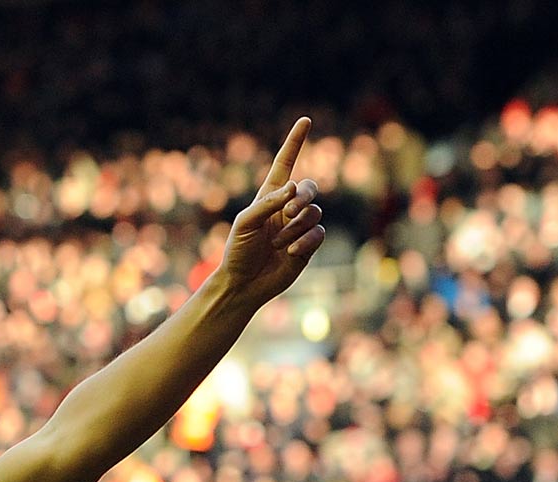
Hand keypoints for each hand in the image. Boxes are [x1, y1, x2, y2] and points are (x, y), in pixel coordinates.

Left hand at [217, 118, 325, 309]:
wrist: (244, 284)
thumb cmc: (238, 252)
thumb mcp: (245, 223)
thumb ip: (268, 203)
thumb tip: (293, 188)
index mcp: (269, 196)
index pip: (285, 163)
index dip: (295, 142)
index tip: (305, 121)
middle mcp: (287, 207)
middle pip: (309, 187)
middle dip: (302, 197)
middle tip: (288, 212)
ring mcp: (300, 226)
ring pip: (314, 213)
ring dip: (296, 227)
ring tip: (277, 244)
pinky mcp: (309, 244)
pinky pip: (319, 233)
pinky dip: (306, 241)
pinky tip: (290, 252)